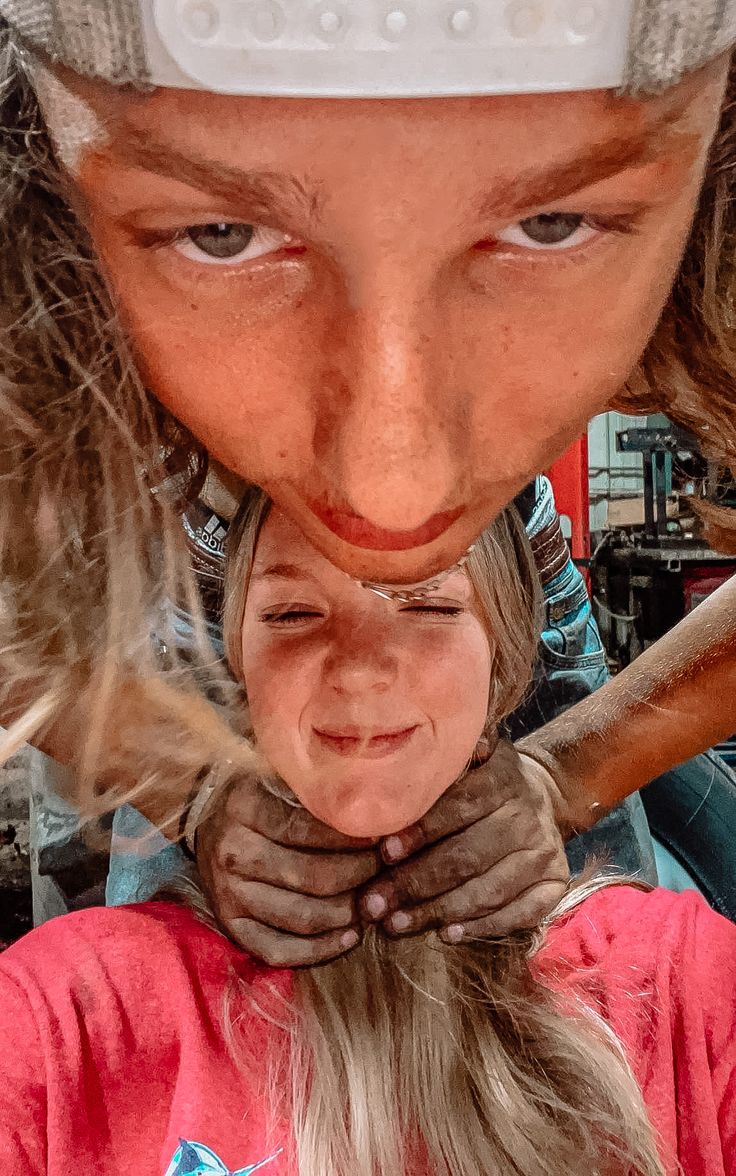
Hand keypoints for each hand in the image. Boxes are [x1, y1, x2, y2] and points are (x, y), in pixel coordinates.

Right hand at [196, 777, 379, 966]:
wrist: (207, 817)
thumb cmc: (259, 793)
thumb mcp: (280, 775)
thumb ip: (318, 788)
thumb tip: (374, 801)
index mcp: (245, 808)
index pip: (308, 830)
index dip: (352, 839)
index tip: (383, 839)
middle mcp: (234, 852)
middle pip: (312, 877)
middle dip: (360, 876)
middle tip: (384, 869)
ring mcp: (229, 893)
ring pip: (302, 917)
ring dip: (347, 914)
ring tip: (373, 901)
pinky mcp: (231, 925)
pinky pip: (278, 950)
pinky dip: (320, 950)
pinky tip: (350, 936)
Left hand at [359, 739, 569, 942]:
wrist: (546, 793)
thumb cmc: (486, 779)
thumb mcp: (471, 756)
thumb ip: (443, 762)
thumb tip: (405, 762)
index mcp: (503, 779)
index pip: (460, 807)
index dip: (421, 832)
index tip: (383, 854)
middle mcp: (527, 817)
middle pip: (468, 856)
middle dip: (416, 882)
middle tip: (375, 903)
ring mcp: (543, 853)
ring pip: (489, 890)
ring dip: (440, 910)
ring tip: (398, 923)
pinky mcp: (554, 884)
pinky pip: (520, 913)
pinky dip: (483, 926)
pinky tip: (448, 933)